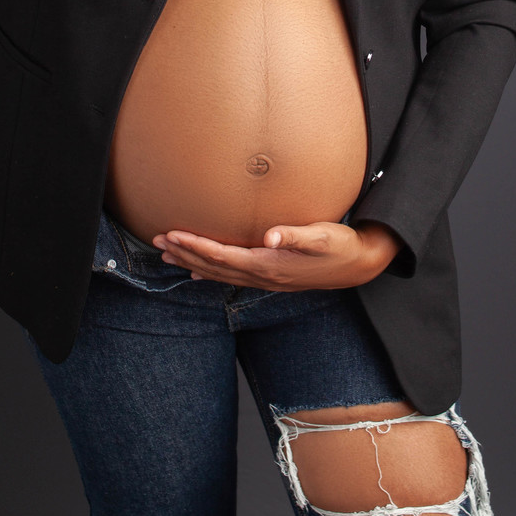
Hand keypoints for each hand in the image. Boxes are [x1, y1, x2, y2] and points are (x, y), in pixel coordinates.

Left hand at [153, 219, 402, 290]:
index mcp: (269, 264)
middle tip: (157, 242)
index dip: (195, 245)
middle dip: (185, 253)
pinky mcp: (271, 278)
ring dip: (192, 263)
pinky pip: (232, 277)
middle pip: (214, 266)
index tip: (172, 234)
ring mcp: (266, 280)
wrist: (357, 265)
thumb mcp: (321, 236)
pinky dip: (210, 273)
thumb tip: (270, 236)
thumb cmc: (340, 246)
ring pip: (219, 274)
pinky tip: (197, 272)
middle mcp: (263, 276)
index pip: (222, 255)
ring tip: (168, 257)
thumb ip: (294, 235)